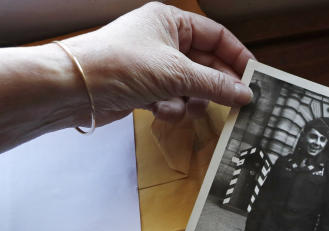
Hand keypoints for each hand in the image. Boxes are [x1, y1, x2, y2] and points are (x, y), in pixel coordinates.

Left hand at [0, 2, 254, 159]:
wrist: (74, 88)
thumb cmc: (120, 65)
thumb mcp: (177, 74)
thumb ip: (216, 85)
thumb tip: (246, 94)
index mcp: (171, 21)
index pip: (217, 37)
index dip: (237, 58)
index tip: (253, 80)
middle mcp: (162, 40)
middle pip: (206, 65)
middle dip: (215, 86)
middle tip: (235, 104)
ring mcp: (152, 66)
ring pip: (190, 87)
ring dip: (191, 101)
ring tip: (184, 106)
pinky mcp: (142, 89)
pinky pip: (171, 101)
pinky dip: (169, 109)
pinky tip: (158, 111)